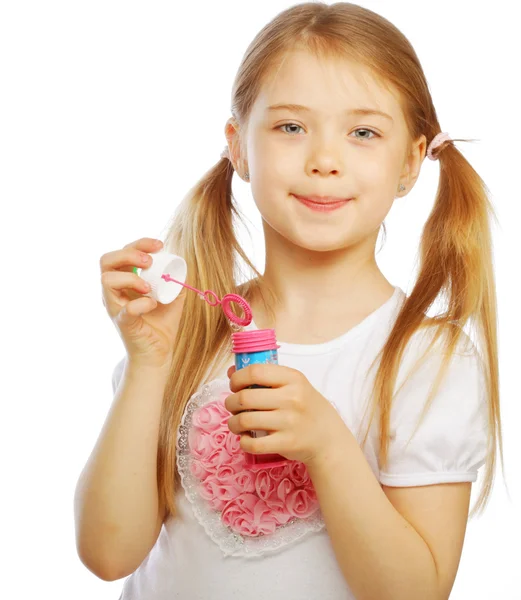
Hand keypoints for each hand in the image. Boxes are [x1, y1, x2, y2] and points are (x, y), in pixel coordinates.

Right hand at [100, 237, 186, 367]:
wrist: (159, 353)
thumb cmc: (161, 324)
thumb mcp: (173, 296)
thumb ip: (176, 279)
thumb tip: (182, 263)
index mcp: (124, 281)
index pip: (122, 252)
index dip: (139, 244)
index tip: (159, 246)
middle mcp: (114, 292)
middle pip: (106, 260)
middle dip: (129, 254)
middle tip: (149, 262)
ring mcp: (115, 307)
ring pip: (106, 280)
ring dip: (131, 278)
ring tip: (149, 288)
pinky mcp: (122, 323)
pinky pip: (125, 309)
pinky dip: (140, 303)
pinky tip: (153, 303)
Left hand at [225, 363, 348, 466]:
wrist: (328, 437)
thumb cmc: (306, 407)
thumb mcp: (294, 385)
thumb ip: (266, 377)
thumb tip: (231, 371)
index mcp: (293, 378)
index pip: (255, 371)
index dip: (237, 378)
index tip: (235, 385)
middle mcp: (292, 398)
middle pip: (245, 397)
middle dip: (230, 402)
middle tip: (232, 406)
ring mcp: (289, 421)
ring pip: (245, 420)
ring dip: (233, 422)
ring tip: (236, 423)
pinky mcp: (286, 443)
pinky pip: (253, 444)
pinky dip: (243, 442)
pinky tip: (245, 438)